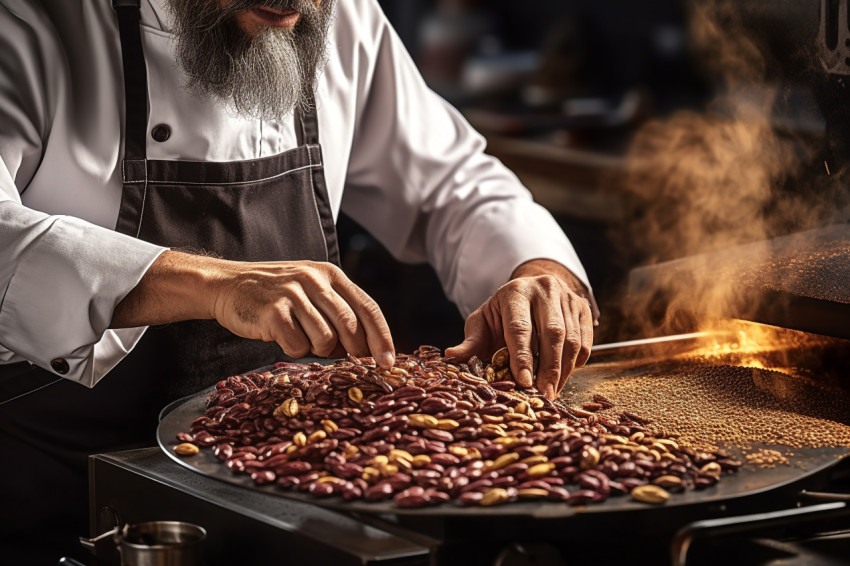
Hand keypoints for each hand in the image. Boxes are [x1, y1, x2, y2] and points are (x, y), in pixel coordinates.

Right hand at [112, 251, 395, 367]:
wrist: (227, 285)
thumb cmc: (275, 294)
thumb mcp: (311, 291)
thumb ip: (338, 311)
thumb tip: (367, 350)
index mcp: (331, 275)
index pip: (368, 308)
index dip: (381, 337)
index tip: (389, 362)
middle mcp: (314, 280)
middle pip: (351, 327)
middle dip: (353, 351)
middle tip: (343, 360)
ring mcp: (293, 293)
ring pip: (325, 340)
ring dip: (316, 349)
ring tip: (300, 338)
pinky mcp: (273, 311)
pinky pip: (297, 345)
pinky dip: (293, 349)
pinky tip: (281, 338)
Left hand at [445, 259, 593, 398]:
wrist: (531, 291)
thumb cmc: (503, 313)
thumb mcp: (482, 322)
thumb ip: (471, 342)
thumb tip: (451, 356)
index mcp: (516, 292)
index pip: (520, 327)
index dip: (522, 357)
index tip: (524, 382)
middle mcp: (545, 290)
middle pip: (552, 333)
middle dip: (548, 368)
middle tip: (544, 395)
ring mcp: (568, 297)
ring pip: (572, 339)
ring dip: (563, 370)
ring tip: (552, 391)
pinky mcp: (584, 308)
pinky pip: (586, 342)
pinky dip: (576, 363)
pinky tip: (563, 376)